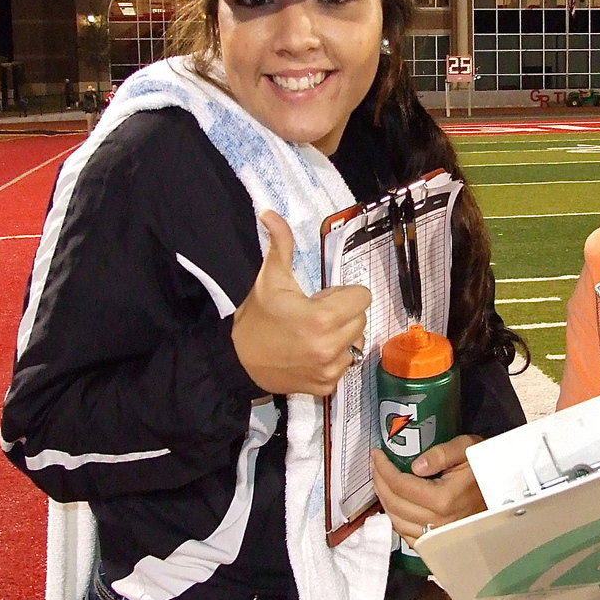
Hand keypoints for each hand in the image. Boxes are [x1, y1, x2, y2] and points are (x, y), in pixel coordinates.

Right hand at [232, 210, 370, 396]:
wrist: (237, 361)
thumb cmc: (257, 318)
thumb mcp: (269, 279)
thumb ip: (280, 245)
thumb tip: (270, 213)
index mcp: (321, 318)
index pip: (363, 297)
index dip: (344, 294)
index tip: (323, 298)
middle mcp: (331, 346)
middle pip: (361, 318)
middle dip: (344, 313)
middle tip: (315, 314)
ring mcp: (330, 369)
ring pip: (356, 342)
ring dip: (342, 336)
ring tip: (314, 334)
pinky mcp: (327, 385)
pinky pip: (347, 364)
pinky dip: (335, 357)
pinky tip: (311, 352)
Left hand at [371, 435, 485, 543]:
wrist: (506, 492)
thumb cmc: (486, 468)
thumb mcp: (468, 449)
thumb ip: (442, 453)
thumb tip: (415, 466)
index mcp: (444, 500)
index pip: (400, 485)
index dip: (383, 468)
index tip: (376, 454)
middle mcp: (439, 522)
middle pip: (394, 504)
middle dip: (380, 482)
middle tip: (375, 465)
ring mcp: (438, 536)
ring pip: (397, 521)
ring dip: (384, 500)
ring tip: (381, 481)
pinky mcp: (439, 543)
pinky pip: (407, 535)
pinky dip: (395, 518)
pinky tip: (394, 503)